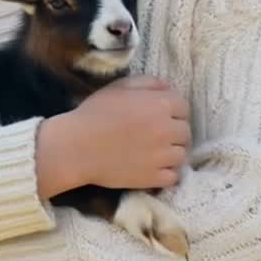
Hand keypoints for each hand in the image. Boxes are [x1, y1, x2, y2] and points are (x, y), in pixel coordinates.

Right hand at [57, 75, 191, 190]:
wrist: (75, 147)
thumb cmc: (94, 113)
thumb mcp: (119, 87)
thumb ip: (148, 83)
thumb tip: (168, 87)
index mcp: (160, 105)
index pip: (183, 107)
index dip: (173, 110)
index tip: (161, 116)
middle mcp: (166, 130)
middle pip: (185, 131)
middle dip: (174, 131)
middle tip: (156, 135)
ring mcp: (161, 156)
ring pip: (181, 154)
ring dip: (171, 152)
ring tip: (154, 152)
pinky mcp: (153, 177)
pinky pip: (173, 176)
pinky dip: (166, 173)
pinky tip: (152, 167)